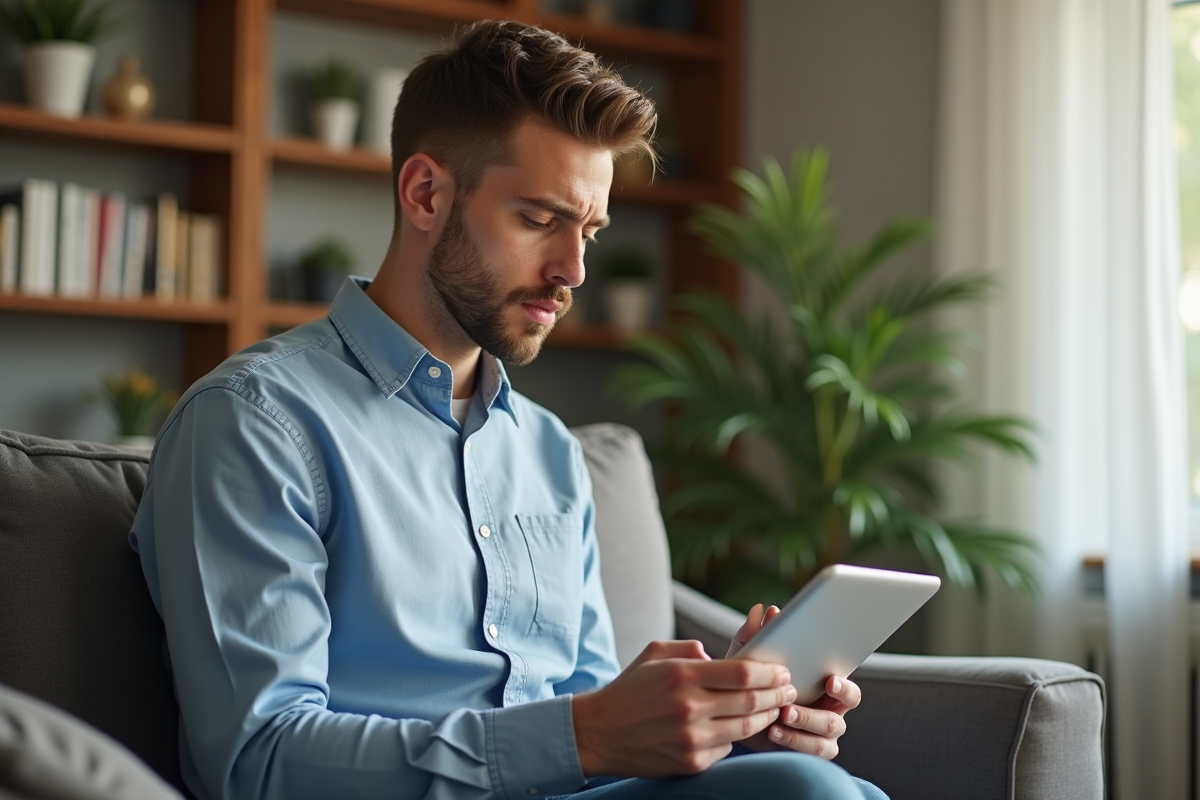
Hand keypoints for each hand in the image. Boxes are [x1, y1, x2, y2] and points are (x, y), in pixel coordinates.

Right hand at [572, 639, 795, 777]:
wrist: (599, 733)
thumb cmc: (629, 689)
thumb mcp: (654, 653)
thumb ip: (690, 648)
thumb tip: (719, 656)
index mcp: (682, 675)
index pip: (742, 673)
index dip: (769, 671)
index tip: (780, 670)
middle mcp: (689, 707)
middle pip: (751, 700)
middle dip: (777, 693)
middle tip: (788, 689)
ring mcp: (691, 738)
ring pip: (746, 728)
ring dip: (766, 716)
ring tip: (775, 707)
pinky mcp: (691, 762)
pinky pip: (728, 748)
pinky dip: (737, 737)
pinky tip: (741, 727)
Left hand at [727, 603, 861, 759]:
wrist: (739, 716)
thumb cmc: (753, 681)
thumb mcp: (751, 657)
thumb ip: (758, 634)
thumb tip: (766, 610)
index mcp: (826, 684)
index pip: (847, 685)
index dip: (843, 685)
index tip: (829, 680)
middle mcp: (831, 707)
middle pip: (841, 711)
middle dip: (816, 709)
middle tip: (789, 706)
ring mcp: (824, 731)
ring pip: (827, 729)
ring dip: (804, 723)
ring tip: (779, 715)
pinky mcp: (812, 748)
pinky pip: (813, 749)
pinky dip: (793, 740)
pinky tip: (773, 731)